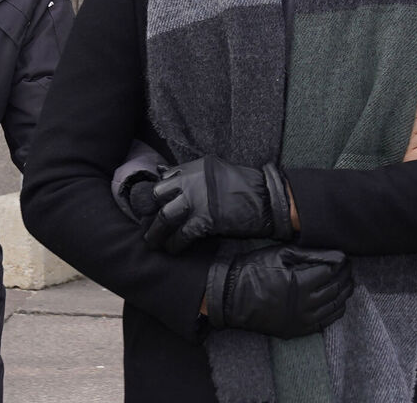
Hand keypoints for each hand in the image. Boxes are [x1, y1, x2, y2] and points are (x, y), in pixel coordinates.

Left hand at [145, 155, 292, 252]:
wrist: (267, 199)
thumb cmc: (246, 186)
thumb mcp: (218, 171)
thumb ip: (197, 177)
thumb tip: (175, 185)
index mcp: (196, 167)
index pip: (166, 177)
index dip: (158, 193)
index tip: (153, 205)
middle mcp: (193, 180)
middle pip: (159, 195)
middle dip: (151, 211)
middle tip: (148, 224)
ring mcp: (198, 200)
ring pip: (165, 216)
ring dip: (157, 232)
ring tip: (153, 242)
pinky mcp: (205, 220)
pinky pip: (181, 234)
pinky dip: (175, 244)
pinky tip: (173, 249)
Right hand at [205, 244, 352, 337]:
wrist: (232, 297)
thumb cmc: (254, 270)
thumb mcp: (281, 254)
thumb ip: (311, 255)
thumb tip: (337, 256)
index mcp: (301, 284)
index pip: (332, 272)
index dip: (341, 264)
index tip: (345, 258)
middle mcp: (304, 305)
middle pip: (336, 289)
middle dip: (346, 277)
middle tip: (349, 269)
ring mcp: (302, 321)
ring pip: (334, 307)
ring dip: (344, 294)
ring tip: (347, 282)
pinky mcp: (297, 330)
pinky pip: (325, 323)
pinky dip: (336, 311)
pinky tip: (338, 302)